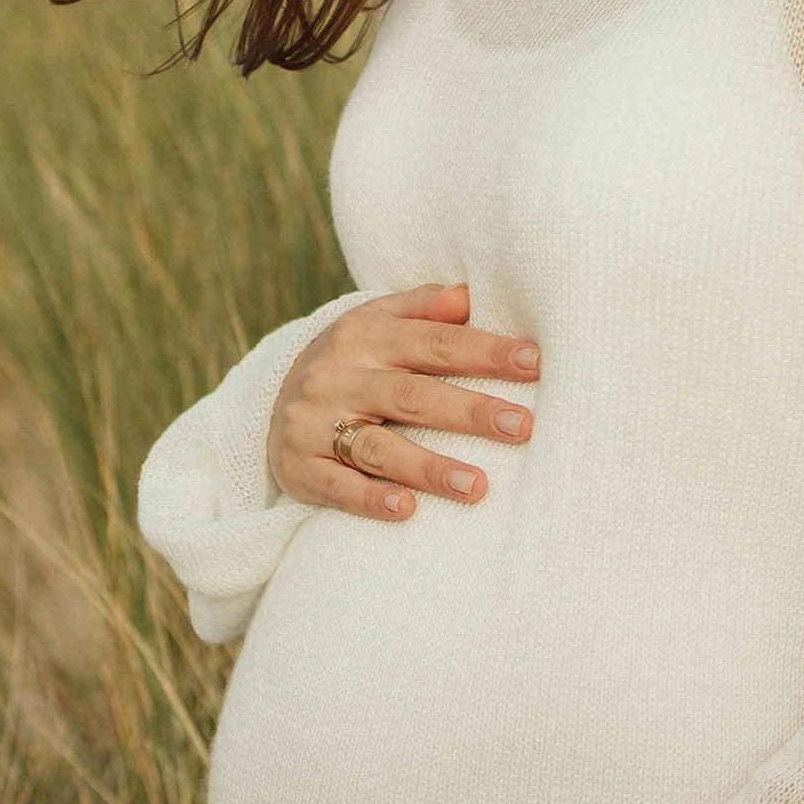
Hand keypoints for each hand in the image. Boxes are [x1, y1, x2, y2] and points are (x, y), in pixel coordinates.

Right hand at [268, 282, 537, 522]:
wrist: (269, 401)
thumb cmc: (350, 361)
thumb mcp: (376, 323)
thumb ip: (422, 307)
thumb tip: (470, 293)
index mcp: (364, 335)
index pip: (435, 342)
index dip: (485, 351)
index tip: (535, 363)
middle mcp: (338, 376)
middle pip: (412, 395)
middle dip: (470, 411)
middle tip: (522, 426)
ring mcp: (314, 423)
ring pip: (378, 447)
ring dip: (429, 467)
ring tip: (477, 486)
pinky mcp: (299, 467)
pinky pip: (337, 486)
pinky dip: (370, 499)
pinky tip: (407, 510)